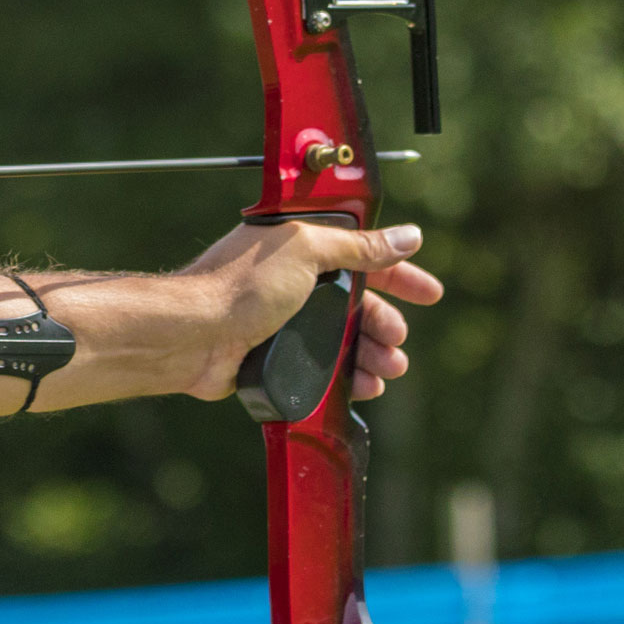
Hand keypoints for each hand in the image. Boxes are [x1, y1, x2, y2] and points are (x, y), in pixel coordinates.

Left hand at [178, 220, 442, 402]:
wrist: (194, 335)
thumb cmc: (240, 286)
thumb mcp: (307, 250)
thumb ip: (358, 246)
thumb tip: (406, 236)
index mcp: (300, 246)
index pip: (362, 254)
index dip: (398, 272)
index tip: (429, 293)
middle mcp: (293, 280)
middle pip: (358, 302)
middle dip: (386, 323)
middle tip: (398, 342)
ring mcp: (284, 319)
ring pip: (344, 338)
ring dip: (372, 354)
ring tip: (389, 369)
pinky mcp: (275, 354)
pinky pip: (324, 367)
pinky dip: (348, 377)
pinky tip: (364, 387)